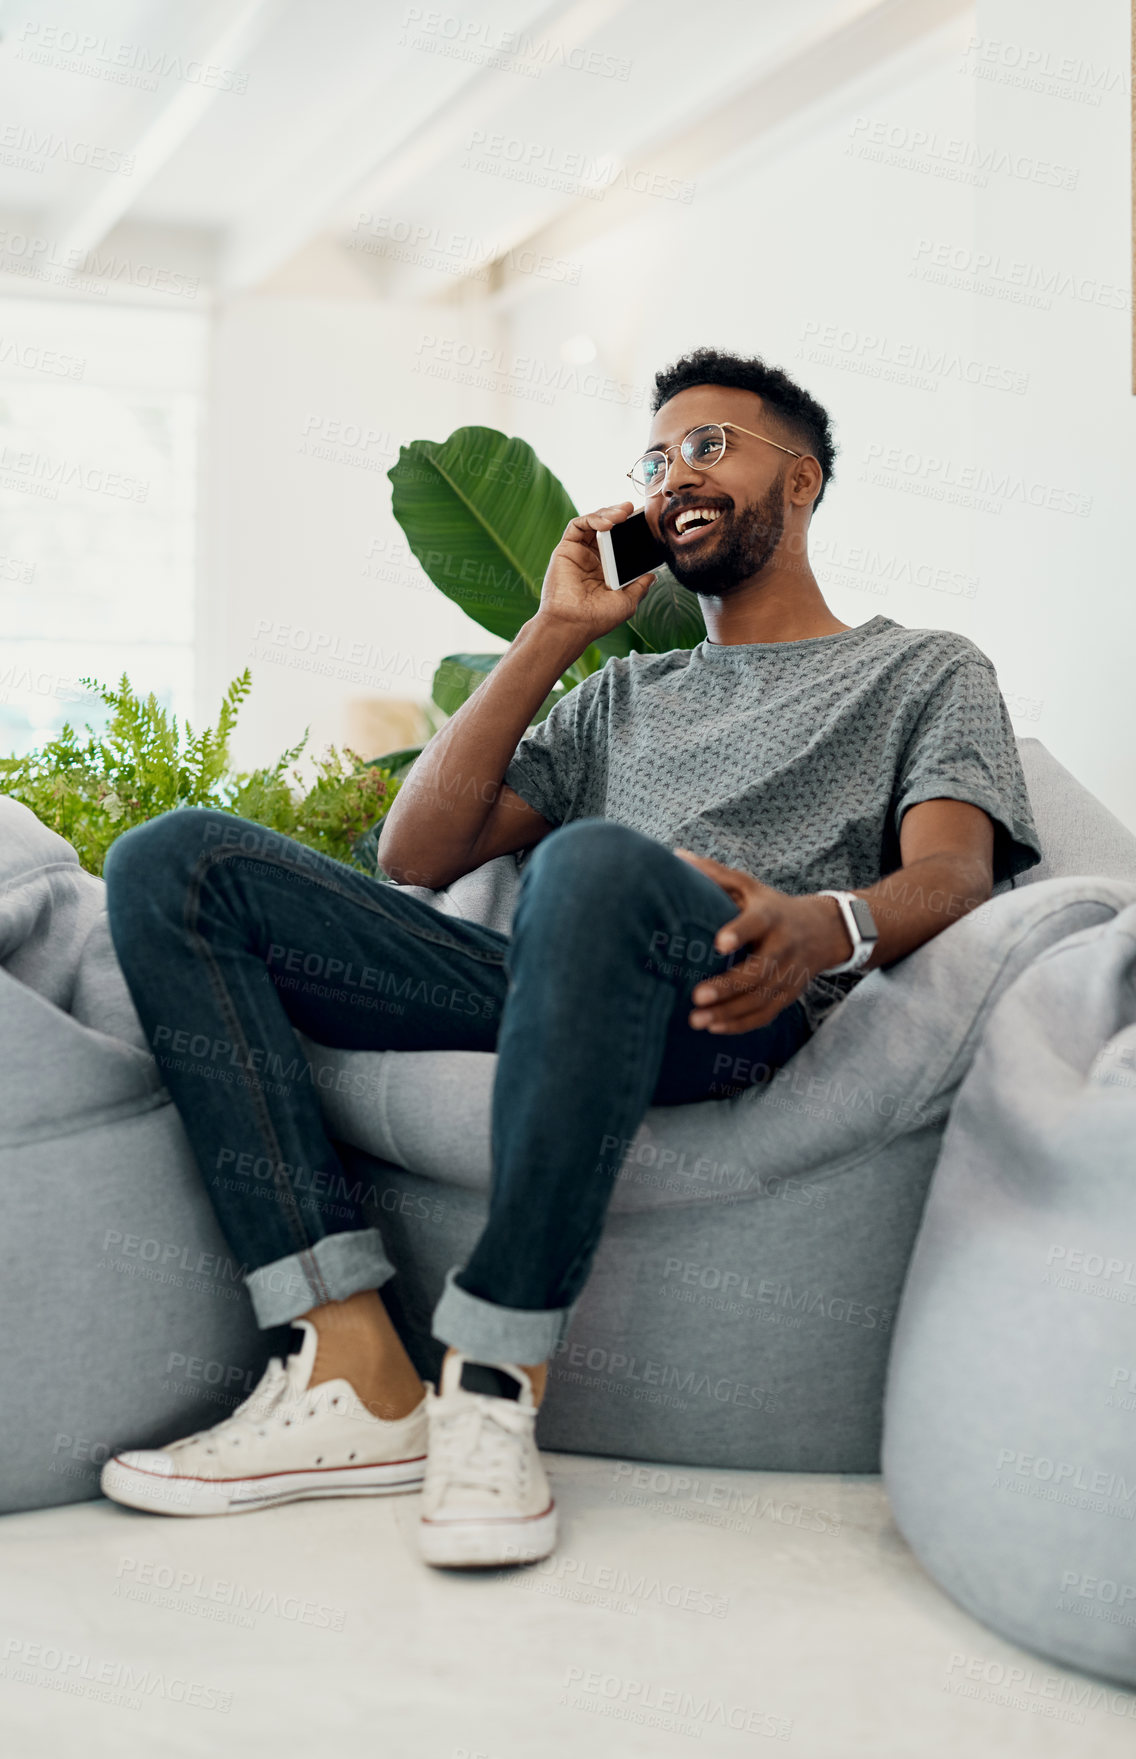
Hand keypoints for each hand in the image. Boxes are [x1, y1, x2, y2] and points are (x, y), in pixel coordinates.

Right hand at [537, 502, 656, 641]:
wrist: (573, 624)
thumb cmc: (597, 618)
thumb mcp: (627, 602)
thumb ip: (639, 586)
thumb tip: (653, 575)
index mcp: (606, 570)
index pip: (620, 542)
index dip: (631, 531)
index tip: (646, 522)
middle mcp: (592, 559)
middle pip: (608, 529)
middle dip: (622, 517)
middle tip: (636, 511)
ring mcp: (579, 553)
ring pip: (593, 522)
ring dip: (609, 513)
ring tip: (623, 513)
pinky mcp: (566, 548)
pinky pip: (578, 525)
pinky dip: (593, 518)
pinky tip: (608, 522)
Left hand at [673, 850, 851, 1032]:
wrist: (825, 930)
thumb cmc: (773, 907)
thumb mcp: (750, 886)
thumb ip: (716, 874)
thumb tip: (678, 857)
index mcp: (771, 916)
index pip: (757, 922)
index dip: (740, 931)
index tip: (719, 942)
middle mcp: (783, 946)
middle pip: (759, 970)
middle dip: (728, 985)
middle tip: (696, 995)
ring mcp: (790, 974)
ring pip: (761, 998)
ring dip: (729, 1011)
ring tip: (697, 1019)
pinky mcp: (790, 994)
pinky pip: (767, 1014)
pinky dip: (742, 1024)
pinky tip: (715, 1027)